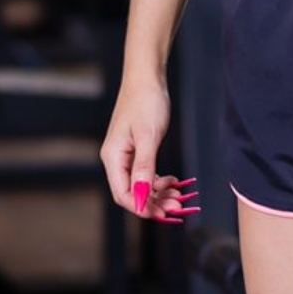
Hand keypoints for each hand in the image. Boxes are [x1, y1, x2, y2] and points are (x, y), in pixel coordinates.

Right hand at [100, 76, 200, 223]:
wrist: (147, 79)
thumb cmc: (145, 102)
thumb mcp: (148, 136)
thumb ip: (144, 168)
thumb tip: (140, 197)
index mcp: (113, 157)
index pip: (123, 194)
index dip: (142, 207)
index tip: (163, 214)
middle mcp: (116, 159)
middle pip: (132, 193)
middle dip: (154, 203)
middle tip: (176, 207)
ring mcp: (126, 156)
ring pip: (141, 186)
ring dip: (159, 194)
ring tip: (178, 196)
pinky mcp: (137, 151)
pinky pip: (146, 175)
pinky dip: (159, 181)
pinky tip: (173, 182)